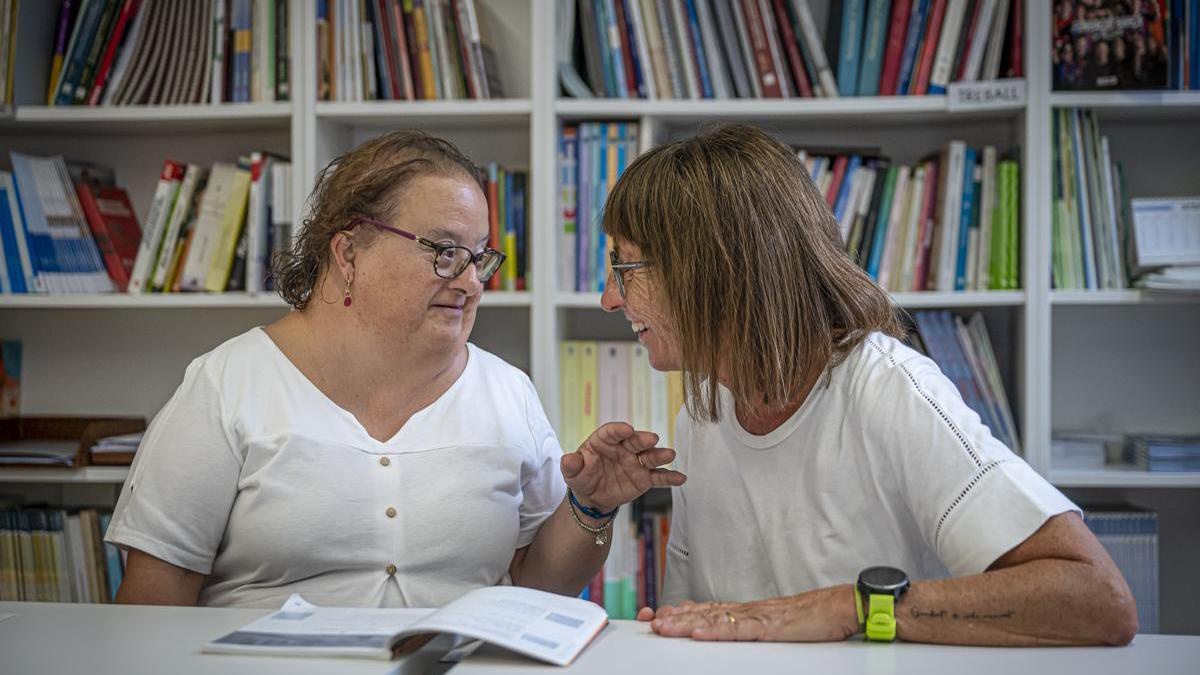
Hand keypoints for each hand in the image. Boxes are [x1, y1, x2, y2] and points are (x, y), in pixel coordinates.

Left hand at [560, 422, 685, 513]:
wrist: (592, 498)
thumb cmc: (582, 478)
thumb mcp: (572, 473)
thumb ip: (571, 465)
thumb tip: (569, 459)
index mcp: (603, 442)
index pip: (611, 432)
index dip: (618, 430)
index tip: (627, 429)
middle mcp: (623, 448)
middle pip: (634, 441)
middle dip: (643, 439)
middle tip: (652, 439)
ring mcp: (635, 462)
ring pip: (650, 457)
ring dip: (660, 455)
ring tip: (670, 455)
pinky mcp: (644, 478)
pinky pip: (658, 477)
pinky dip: (670, 477)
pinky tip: (681, 478)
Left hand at [637, 586, 859, 641]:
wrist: (842, 606)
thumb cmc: (814, 618)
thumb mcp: (778, 626)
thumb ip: (755, 627)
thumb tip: (736, 632)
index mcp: (750, 610)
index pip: (709, 609)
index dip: (682, 612)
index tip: (657, 615)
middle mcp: (749, 610)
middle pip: (704, 612)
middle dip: (675, 616)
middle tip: (649, 621)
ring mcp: (758, 617)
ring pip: (715, 619)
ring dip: (686, 623)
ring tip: (663, 627)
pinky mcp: (771, 627)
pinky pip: (738, 630)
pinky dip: (716, 631)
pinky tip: (698, 632)